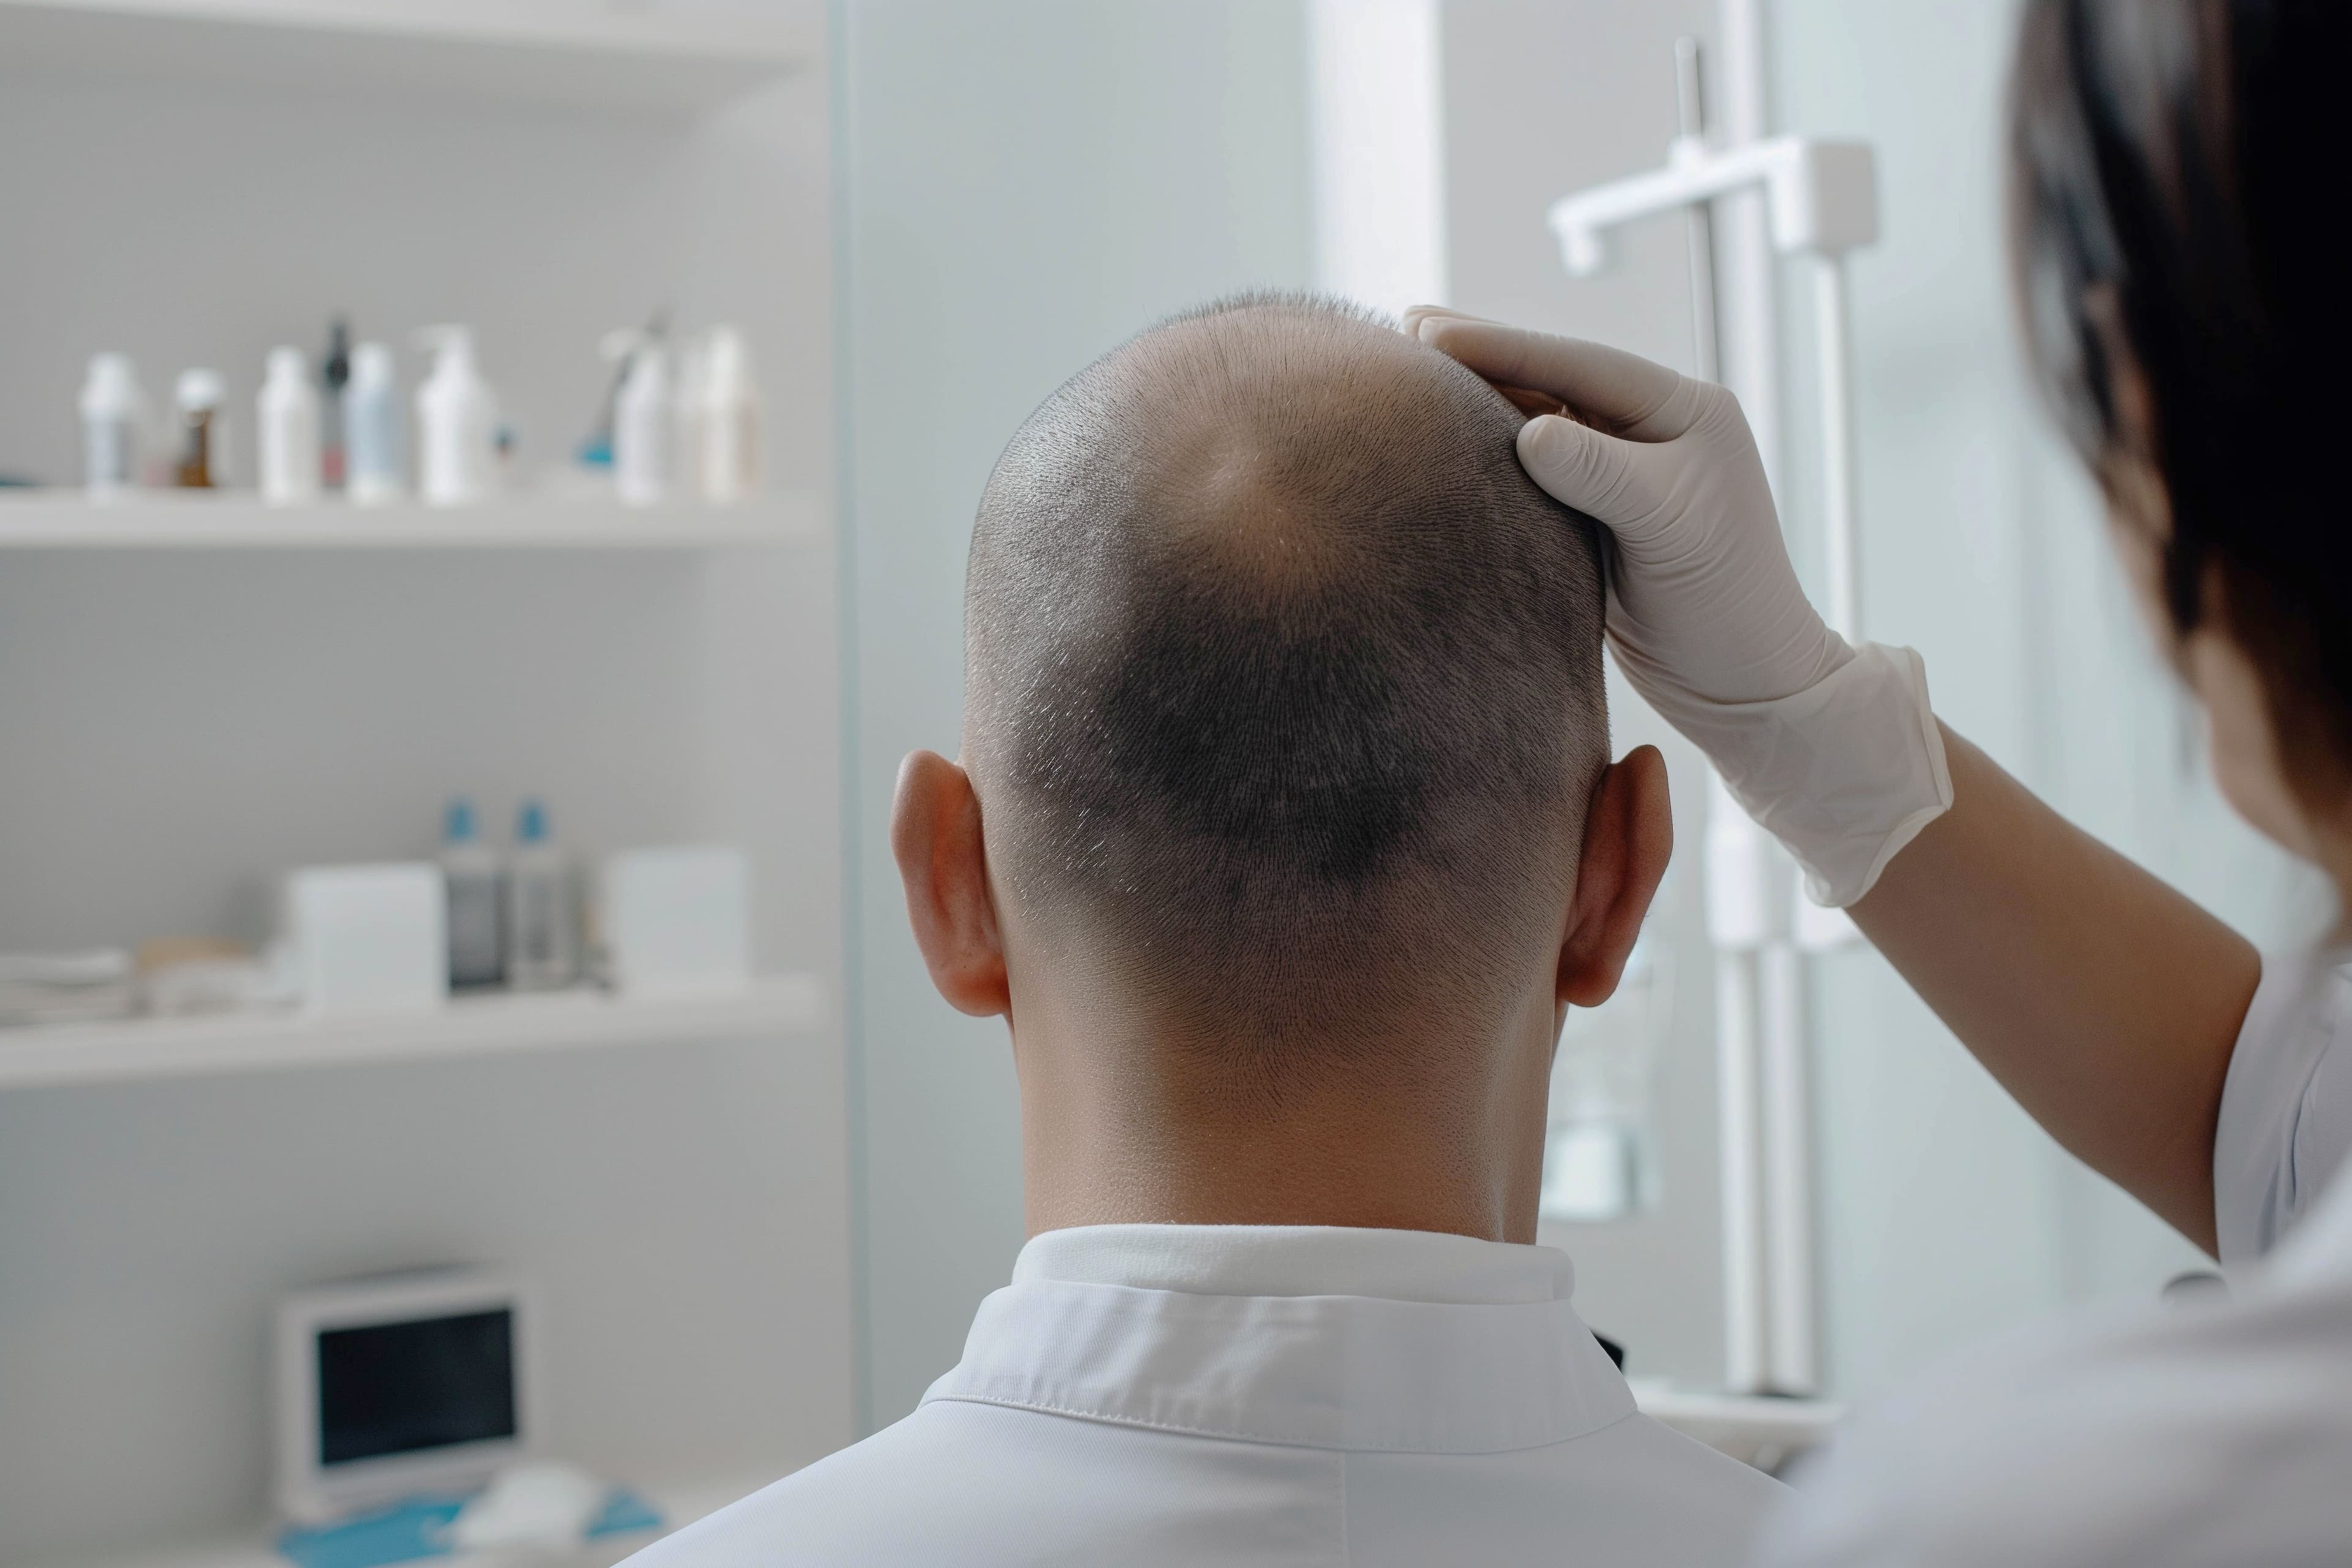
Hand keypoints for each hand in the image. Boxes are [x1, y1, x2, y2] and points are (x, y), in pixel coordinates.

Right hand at [1403, 306, 1847, 709]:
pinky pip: (1536, 471)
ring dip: (1481, 397)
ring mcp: (1625, 471)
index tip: (1434, 332)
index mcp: (1684, 412)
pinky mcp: (1599, 516)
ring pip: (1540, 419)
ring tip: (1414, 370)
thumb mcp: (1667, 528)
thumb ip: (1600, 474)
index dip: (1506, 345)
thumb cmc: (1723, 605)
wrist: (1744, 683)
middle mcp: (1654, 430)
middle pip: (1555, 379)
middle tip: (1409, 326)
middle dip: (1485, 354)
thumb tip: (1529, 431)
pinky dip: (1491, 451)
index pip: (1581, 366)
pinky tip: (1448, 438)